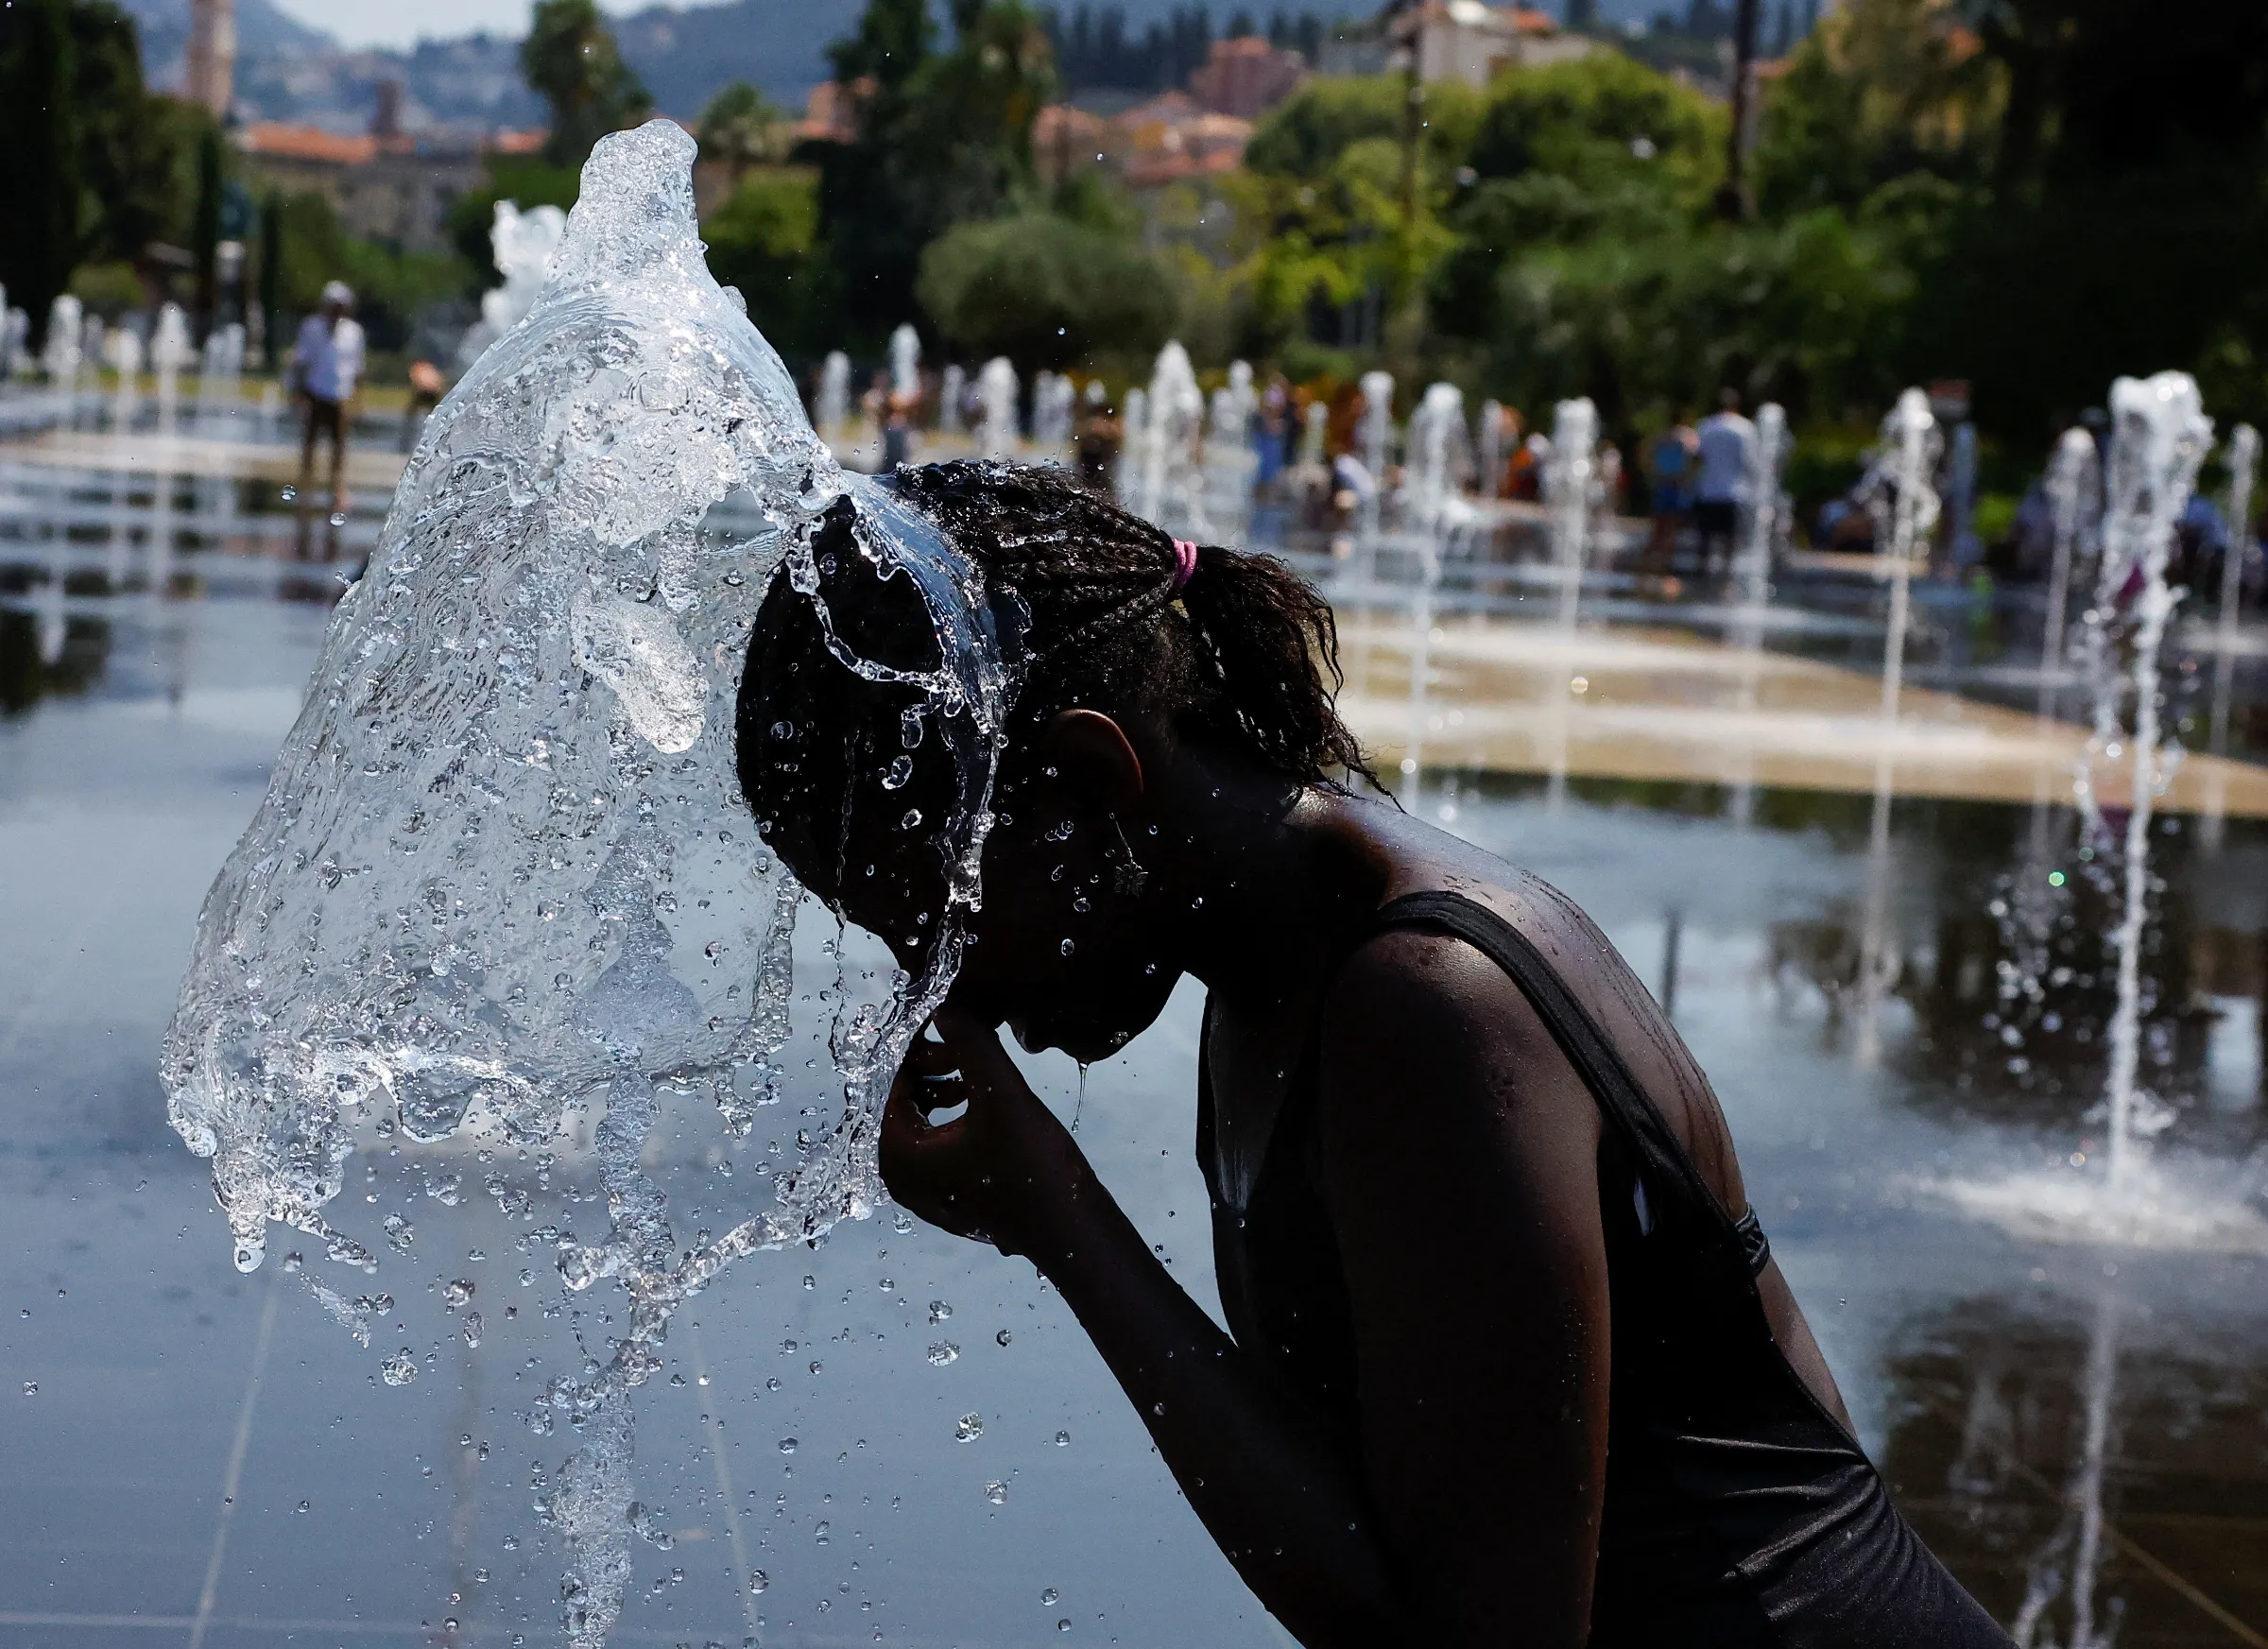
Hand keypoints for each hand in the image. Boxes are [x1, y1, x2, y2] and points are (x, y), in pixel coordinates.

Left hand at [881, 1010, 1089, 1258]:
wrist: (1072, 1230)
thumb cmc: (1033, 1166)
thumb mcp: (1002, 1094)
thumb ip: (971, 1044)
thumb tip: (944, 1008)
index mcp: (898, 1157)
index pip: (887, 1085)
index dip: (914, 1050)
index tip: (945, 1029)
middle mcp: (899, 1178)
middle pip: (898, 1104)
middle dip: (926, 1070)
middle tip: (962, 1052)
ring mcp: (923, 1193)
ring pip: (916, 1123)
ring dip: (939, 1091)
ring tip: (974, 1076)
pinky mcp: (947, 1197)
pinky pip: (933, 1144)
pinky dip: (949, 1117)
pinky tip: (983, 1104)